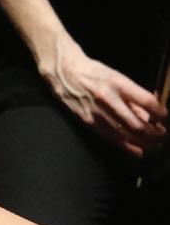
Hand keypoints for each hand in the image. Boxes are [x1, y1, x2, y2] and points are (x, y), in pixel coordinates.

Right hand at [40, 37, 166, 156]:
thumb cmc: (94, 73)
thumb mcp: (116, 78)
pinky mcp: (89, 122)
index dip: (160, 113)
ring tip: (155, 145)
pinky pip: (111, 137)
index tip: (166, 118)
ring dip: (143, 142)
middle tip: (162, 136)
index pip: (146, 101)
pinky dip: (127, 146)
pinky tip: (138, 151)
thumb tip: (149, 113)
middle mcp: (108, 99)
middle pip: (137, 123)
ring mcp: (97, 113)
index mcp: (118, 83)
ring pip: (125, 134)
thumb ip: (132, 96)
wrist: (65, 74)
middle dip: (153, 133)